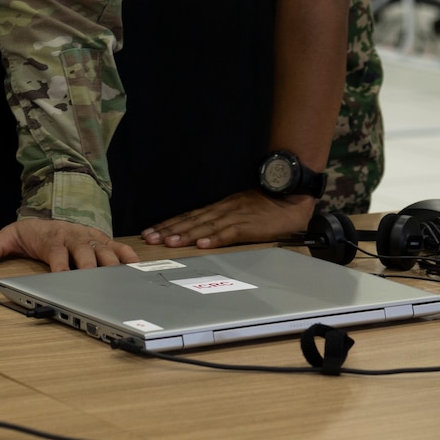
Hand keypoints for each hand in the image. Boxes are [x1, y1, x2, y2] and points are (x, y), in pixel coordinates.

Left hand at [0, 219, 137, 270]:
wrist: (49, 217)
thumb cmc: (32, 233)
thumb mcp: (10, 236)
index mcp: (52, 239)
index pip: (57, 254)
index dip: (61, 267)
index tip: (63, 279)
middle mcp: (74, 238)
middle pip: (85, 255)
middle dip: (91, 270)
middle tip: (97, 286)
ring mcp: (90, 239)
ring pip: (105, 252)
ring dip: (112, 266)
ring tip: (121, 280)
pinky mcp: (102, 241)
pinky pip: (118, 247)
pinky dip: (128, 256)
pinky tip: (136, 267)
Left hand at [142, 190, 314, 248]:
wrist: (290, 194)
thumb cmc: (267, 204)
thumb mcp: (239, 209)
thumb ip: (223, 220)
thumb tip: (204, 233)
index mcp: (219, 208)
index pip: (189, 216)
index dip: (169, 224)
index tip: (151, 232)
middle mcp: (222, 210)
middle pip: (191, 220)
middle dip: (168, 229)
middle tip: (149, 238)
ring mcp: (235, 217)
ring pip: (205, 226)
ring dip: (185, 235)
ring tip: (168, 242)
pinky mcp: (249, 225)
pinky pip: (230, 233)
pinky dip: (215, 239)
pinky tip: (202, 245)